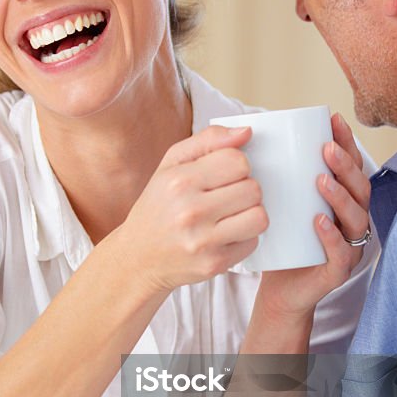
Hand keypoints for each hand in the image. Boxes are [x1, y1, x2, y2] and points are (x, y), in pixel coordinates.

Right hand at [120, 125, 267, 293]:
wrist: (138, 258)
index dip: (236, 166)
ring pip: (259, 217)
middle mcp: (190, 211)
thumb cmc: (158, 207)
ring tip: (230, 215)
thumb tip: (246, 132)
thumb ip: (208, 140)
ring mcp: (203, 241)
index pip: (237, 161)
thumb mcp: (171, 164)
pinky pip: (253, 242)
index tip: (223, 175)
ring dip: (250, 214)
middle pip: (253, 189)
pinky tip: (224, 235)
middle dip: (244, 190)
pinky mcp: (214, 264)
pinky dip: (243, 238)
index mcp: (179, 181)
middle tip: (225, 197)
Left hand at [255, 112, 371, 319]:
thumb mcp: (281, 203)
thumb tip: (251, 132)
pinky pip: (343, 253)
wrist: (279, 290)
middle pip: (360, 188)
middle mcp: (352, 221)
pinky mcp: (338, 271)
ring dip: (341, 197)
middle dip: (345, 166)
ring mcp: (350, 246)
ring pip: (356, 218)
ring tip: (321, 181)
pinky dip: (333, 237)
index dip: (347, 143)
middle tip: (326, 149)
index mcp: (343, 201)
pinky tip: (320, 221)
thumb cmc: (282, 242)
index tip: (333, 121)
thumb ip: (280, 175)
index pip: (352, 167)